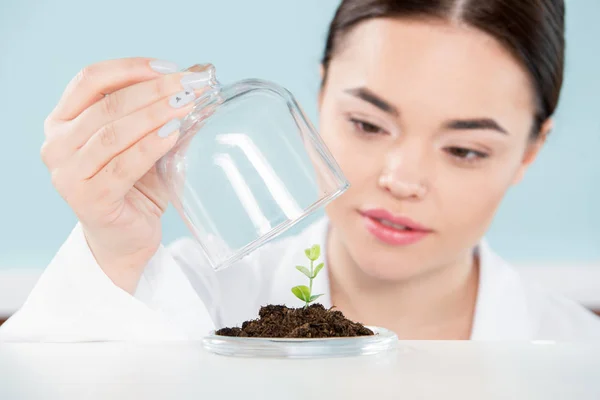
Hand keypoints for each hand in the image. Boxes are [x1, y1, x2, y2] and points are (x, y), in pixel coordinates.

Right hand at [41, 57, 208, 292]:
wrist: (126, 238)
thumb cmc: (136, 185)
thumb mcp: (148, 141)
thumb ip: (166, 111)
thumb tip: (201, 74)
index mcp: (63, 121)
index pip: (90, 79)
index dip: (131, 68)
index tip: (170, 69)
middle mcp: (56, 144)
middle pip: (106, 104)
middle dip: (153, 91)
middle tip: (190, 86)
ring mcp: (67, 174)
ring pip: (112, 132)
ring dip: (154, 115)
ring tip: (187, 105)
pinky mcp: (88, 199)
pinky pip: (122, 165)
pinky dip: (150, 146)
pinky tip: (174, 134)